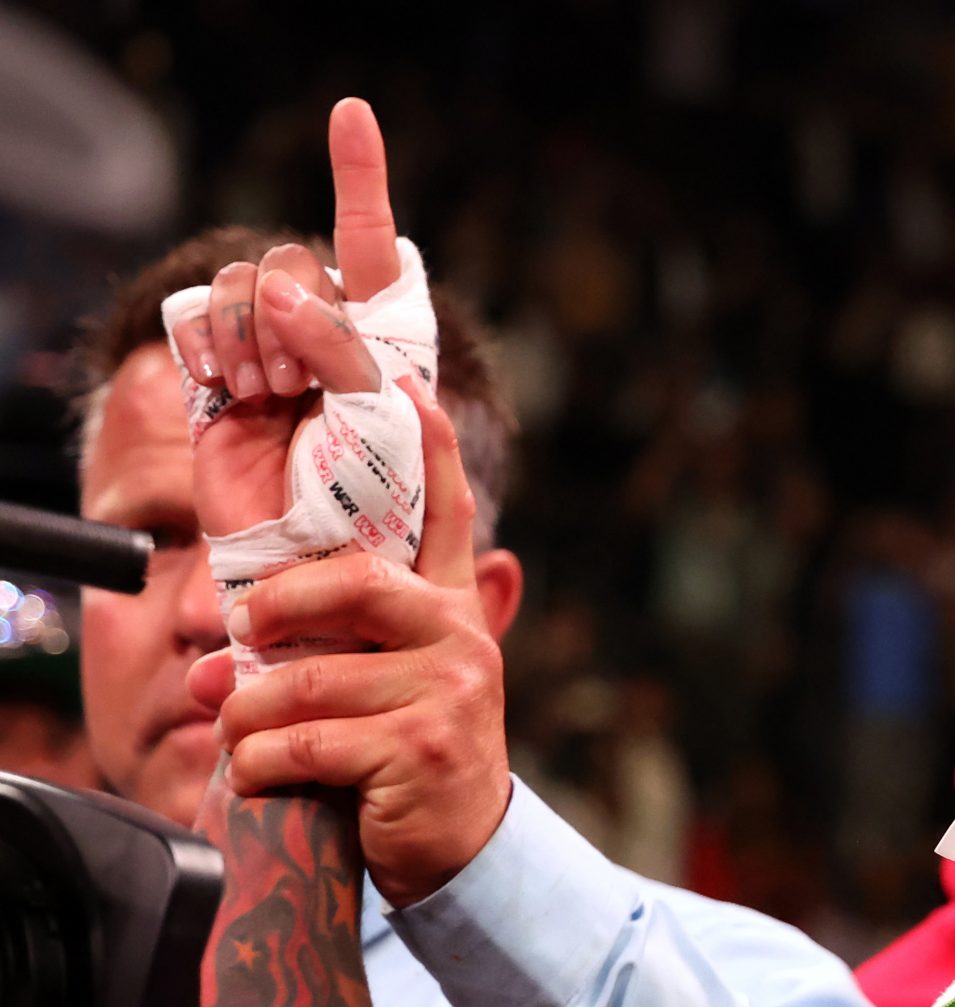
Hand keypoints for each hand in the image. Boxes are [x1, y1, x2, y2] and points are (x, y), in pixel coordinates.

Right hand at [168, 98, 402, 536]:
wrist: (321, 575)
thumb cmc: (380, 514)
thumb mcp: (388, 423)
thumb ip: (346, 349)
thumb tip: (282, 293)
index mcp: (382, 343)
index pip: (372, 248)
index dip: (361, 177)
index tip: (351, 113)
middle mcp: (324, 342)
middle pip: (292, 261)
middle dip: (295, 312)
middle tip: (301, 382)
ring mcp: (266, 360)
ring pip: (240, 286)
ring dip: (253, 333)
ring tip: (270, 396)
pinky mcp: (213, 384)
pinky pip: (194, 320)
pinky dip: (210, 342)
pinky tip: (234, 390)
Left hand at [192, 381, 507, 906]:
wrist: (458, 850)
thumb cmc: (399, 754)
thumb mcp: (372, 683)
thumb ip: (311, 647)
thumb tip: (210, 655)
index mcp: (450, 606)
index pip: (446, 507)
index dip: (429, 441)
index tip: (408, 379)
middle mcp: (460, 635)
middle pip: (350, 582)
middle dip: (274, 611)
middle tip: (243, 642)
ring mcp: (449, 690)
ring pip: (305, 679)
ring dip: (250, 718)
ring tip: (247, 741)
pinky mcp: (424, 748)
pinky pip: (304, 742)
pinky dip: (263, 766)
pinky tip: (272, 781)